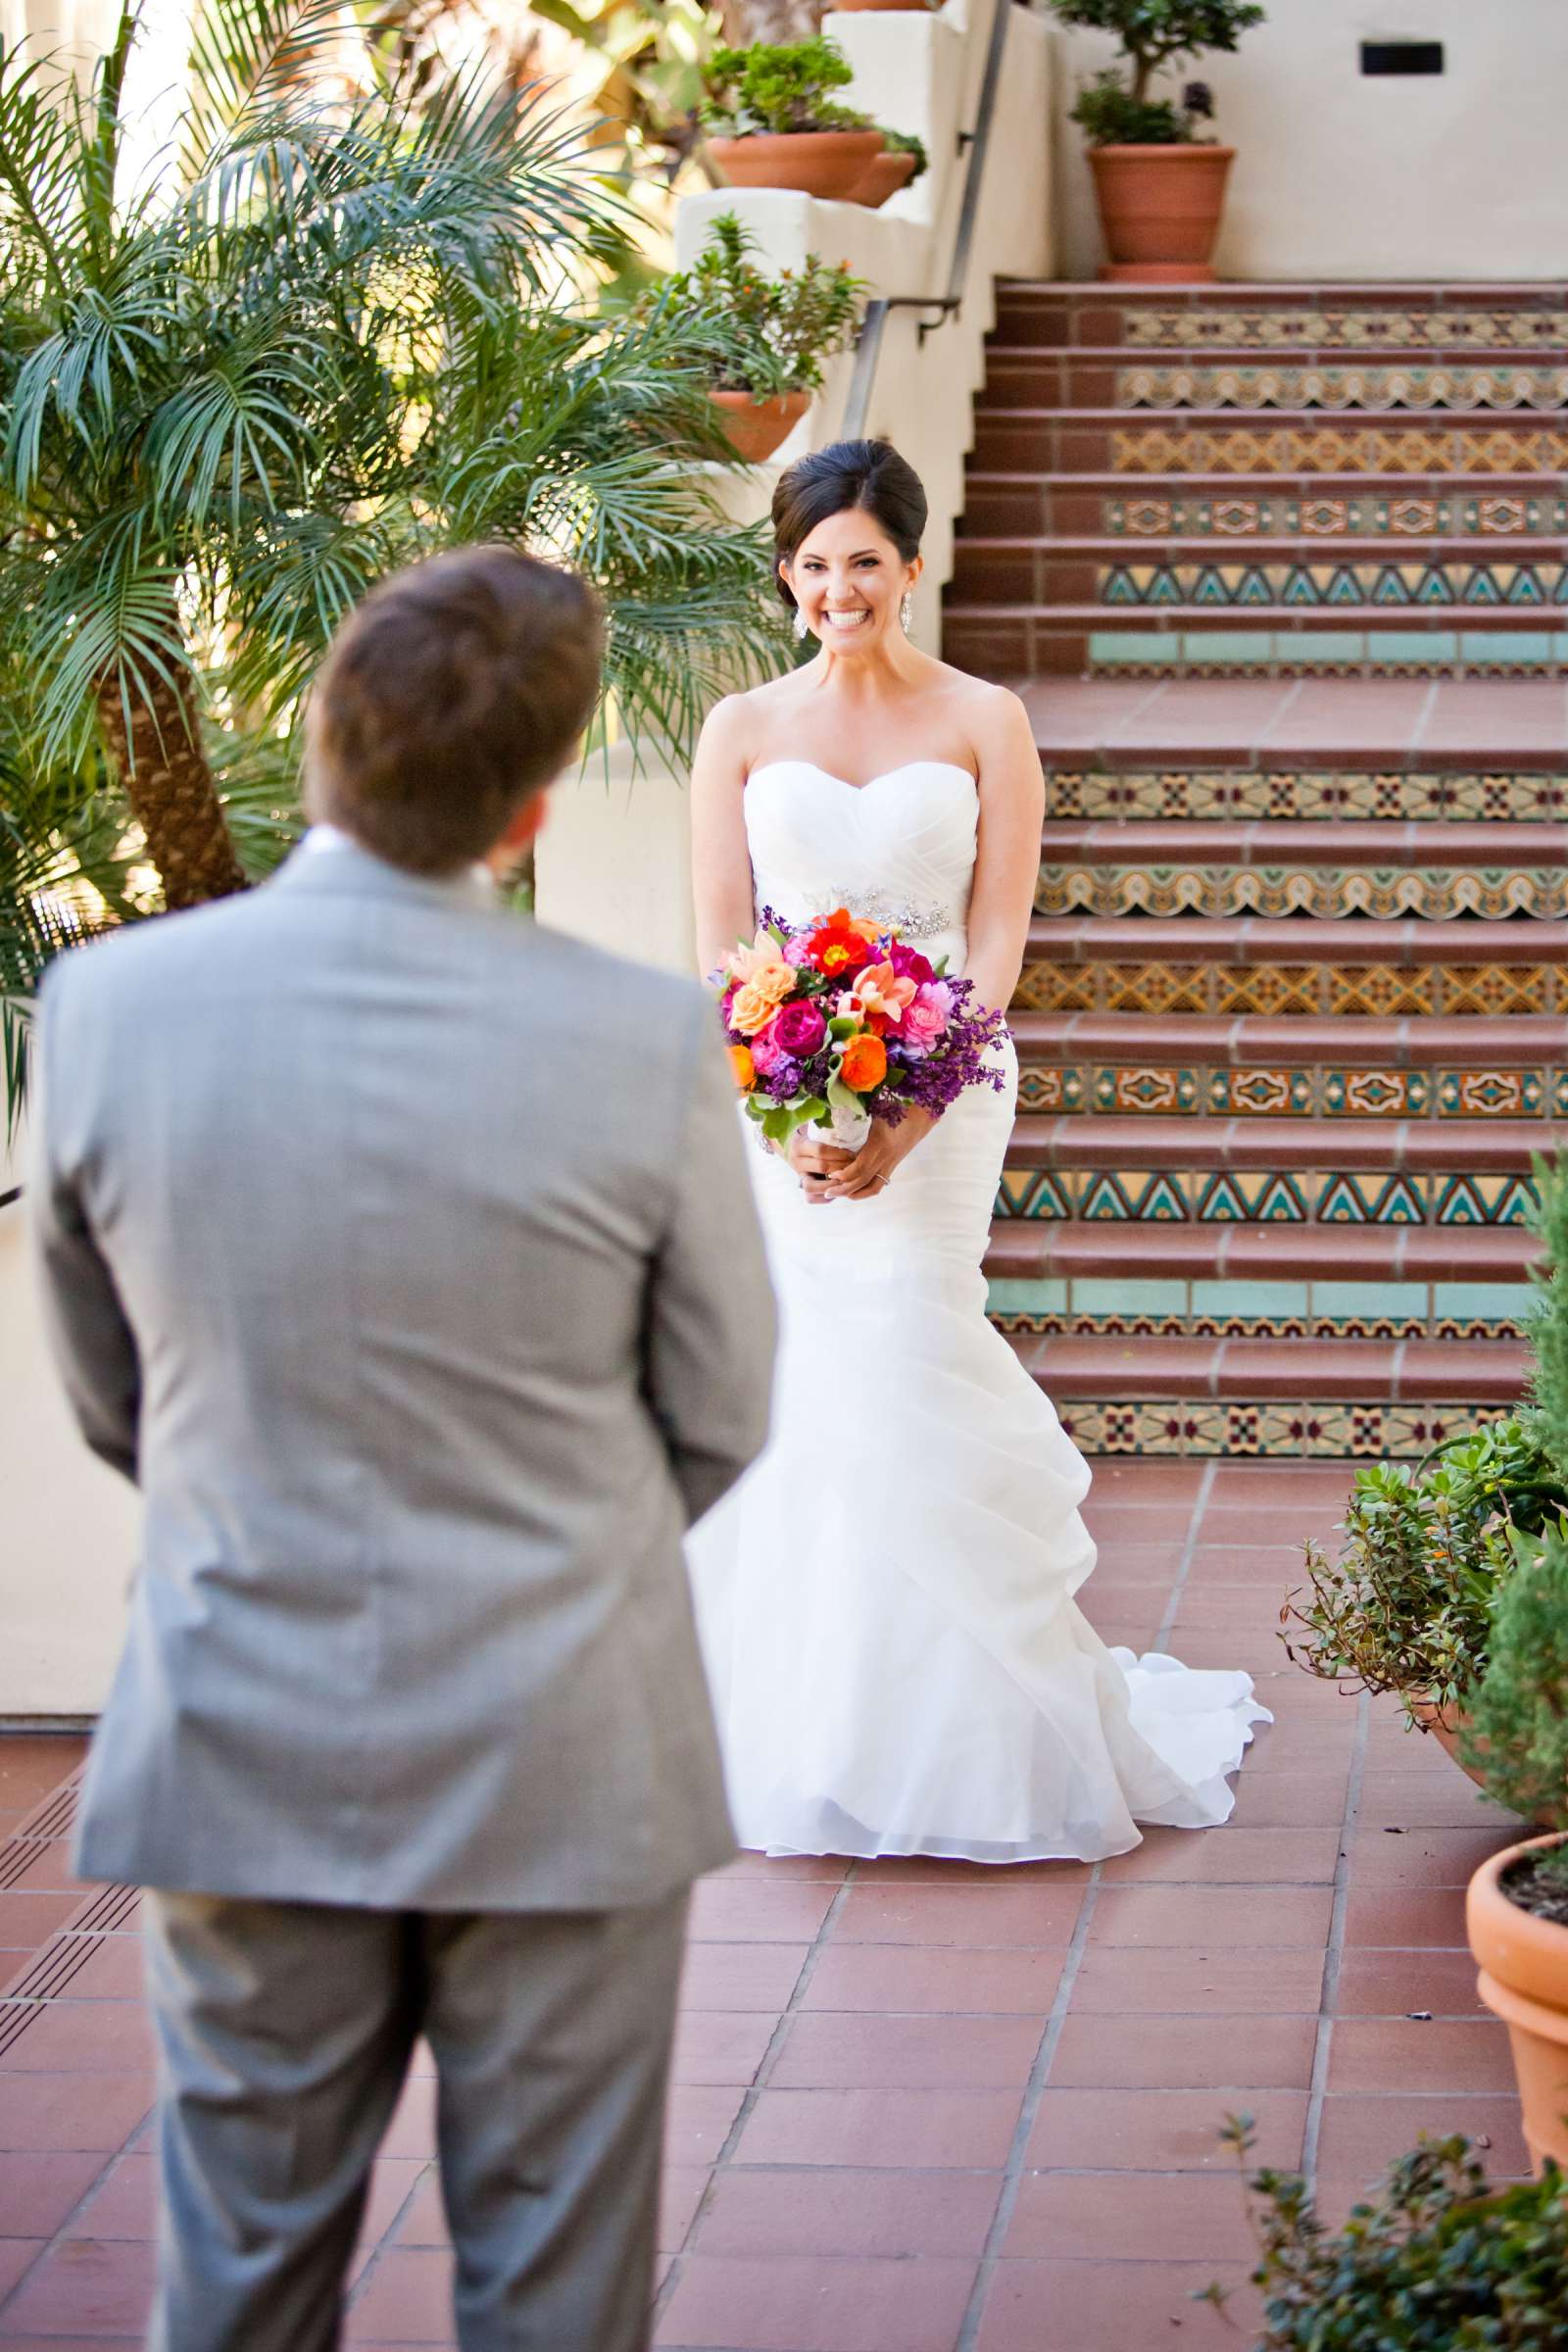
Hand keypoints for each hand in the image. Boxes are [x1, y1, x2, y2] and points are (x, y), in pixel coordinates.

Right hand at [788, 1128, 854, 1206]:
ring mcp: (798, 1175)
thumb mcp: (815, 1127)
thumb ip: (828, 1127)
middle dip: (842, 1168)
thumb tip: (850, 1116)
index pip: (821, 1150)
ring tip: (848, 1182)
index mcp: (800, 1144)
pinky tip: (838, 1192)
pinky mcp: (803, 1185)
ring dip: (833, 1186)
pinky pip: (810, 1198)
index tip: (855, 1153)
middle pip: (822, 1168)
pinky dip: (825, 1198)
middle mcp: (797, 1161)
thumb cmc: (811, 1133)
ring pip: (812, 1187)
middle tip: (858, 1167)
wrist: (791, 1144)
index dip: (840, 1153)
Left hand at [821, 1108, 935, 1202]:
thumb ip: (857, 1116)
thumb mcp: (875, 1110)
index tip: (831, 1173)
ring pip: (873, 1186)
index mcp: (880, 1142)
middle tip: (827, 1191)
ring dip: (855, 1193)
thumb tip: (834, 1119)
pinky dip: (866, 1190)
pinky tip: (853, 1190)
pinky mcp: (893, 1166)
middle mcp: (886, 1156)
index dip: (844, 1174)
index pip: (860, 1167)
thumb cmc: (896, 1107)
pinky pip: (880, 1184)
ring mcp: (891, 1163)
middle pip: (864, 1180)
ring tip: (838, 1193)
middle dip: (844, 1188)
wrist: (921, 1116)